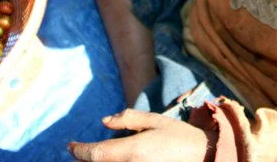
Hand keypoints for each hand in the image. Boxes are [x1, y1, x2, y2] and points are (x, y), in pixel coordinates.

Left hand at [68, 109, 209, 161]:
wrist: (205, 158)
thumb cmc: (181, 137)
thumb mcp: (156, 121)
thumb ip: (129, 119)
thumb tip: (105, 121)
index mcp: (134, 150)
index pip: (95, 154)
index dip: (78, 150)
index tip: (70, 146)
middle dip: (85, 160)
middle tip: (78, 153)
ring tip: (93, 157)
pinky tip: (110, 160)